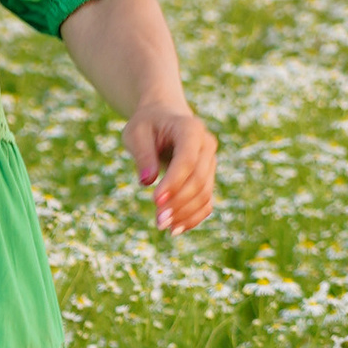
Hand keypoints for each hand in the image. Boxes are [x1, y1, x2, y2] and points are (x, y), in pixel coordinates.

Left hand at [122, 100, 216, 231]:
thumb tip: (147, 181)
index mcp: (191, 129)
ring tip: (163, 227)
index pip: (188, 160)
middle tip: (158, 221)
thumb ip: (143, 155)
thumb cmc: (146, 125)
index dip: (173, 183)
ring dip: (185, 214)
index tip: (154, 201)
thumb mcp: (136, 133)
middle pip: (199, 180)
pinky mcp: (208, 177)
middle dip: (179, 203)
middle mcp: (207, 145)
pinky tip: (176, 229)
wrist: (163, 118)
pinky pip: (207, 202)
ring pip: (205, 194)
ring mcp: (211, 162)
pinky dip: (194, 217)